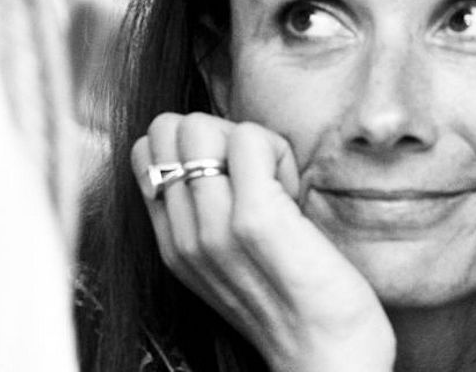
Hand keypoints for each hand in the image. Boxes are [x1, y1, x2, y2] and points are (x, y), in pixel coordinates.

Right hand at [132, 112, 394, 371]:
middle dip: (218, 134)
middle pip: (168, 128)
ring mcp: (214, 228)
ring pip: (201, 126)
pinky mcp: (255, 220)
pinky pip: (248, 138)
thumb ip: (208, 211)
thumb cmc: (293, 298)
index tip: (234, 176)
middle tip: (257, 176)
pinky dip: (277, 150)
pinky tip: (292, 192)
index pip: (147, 150)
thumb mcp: (229, 258)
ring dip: (252, 143)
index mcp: (173, 242)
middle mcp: (183, 235)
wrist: (328, 354)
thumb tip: (218, 147)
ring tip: (276, 186)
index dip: (195, 143)